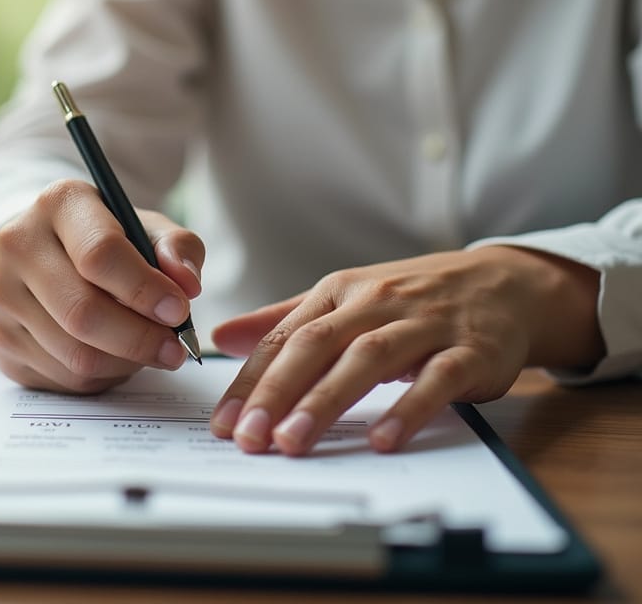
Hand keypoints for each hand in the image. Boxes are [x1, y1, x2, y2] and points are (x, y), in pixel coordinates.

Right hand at [0, 178, 203, 393]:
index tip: (178, 310)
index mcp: (59, 203)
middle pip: (83, 312)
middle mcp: (18, 244)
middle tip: (175, 348)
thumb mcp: (147, 228)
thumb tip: (186, 283)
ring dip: (124, 362)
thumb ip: (177, 248)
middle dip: (140, 338)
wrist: (44, 254)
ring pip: (74, 354)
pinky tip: (113, 356)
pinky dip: (100, 376)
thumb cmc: (106, 240)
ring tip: (147, 348)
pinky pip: (61, 377)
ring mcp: (0, 294)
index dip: (144, 289)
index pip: (99, 254)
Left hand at [209, 247, 601, 455]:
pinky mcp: (468, 350)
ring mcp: (422, 325)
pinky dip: (407, 409)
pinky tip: (381, 440)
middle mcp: (374, 303)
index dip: (251, 381)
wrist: (501, 283)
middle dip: (277, 393)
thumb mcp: (344, 298)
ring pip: (366, 359)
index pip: (284, 338)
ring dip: (326, 401)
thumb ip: (285, 320)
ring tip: (292, 441)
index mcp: (338, 293)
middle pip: (316, 344)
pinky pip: (436, 379)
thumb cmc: (411, 298)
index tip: (223, 424)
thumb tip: (223, 336)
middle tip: (248, 438)